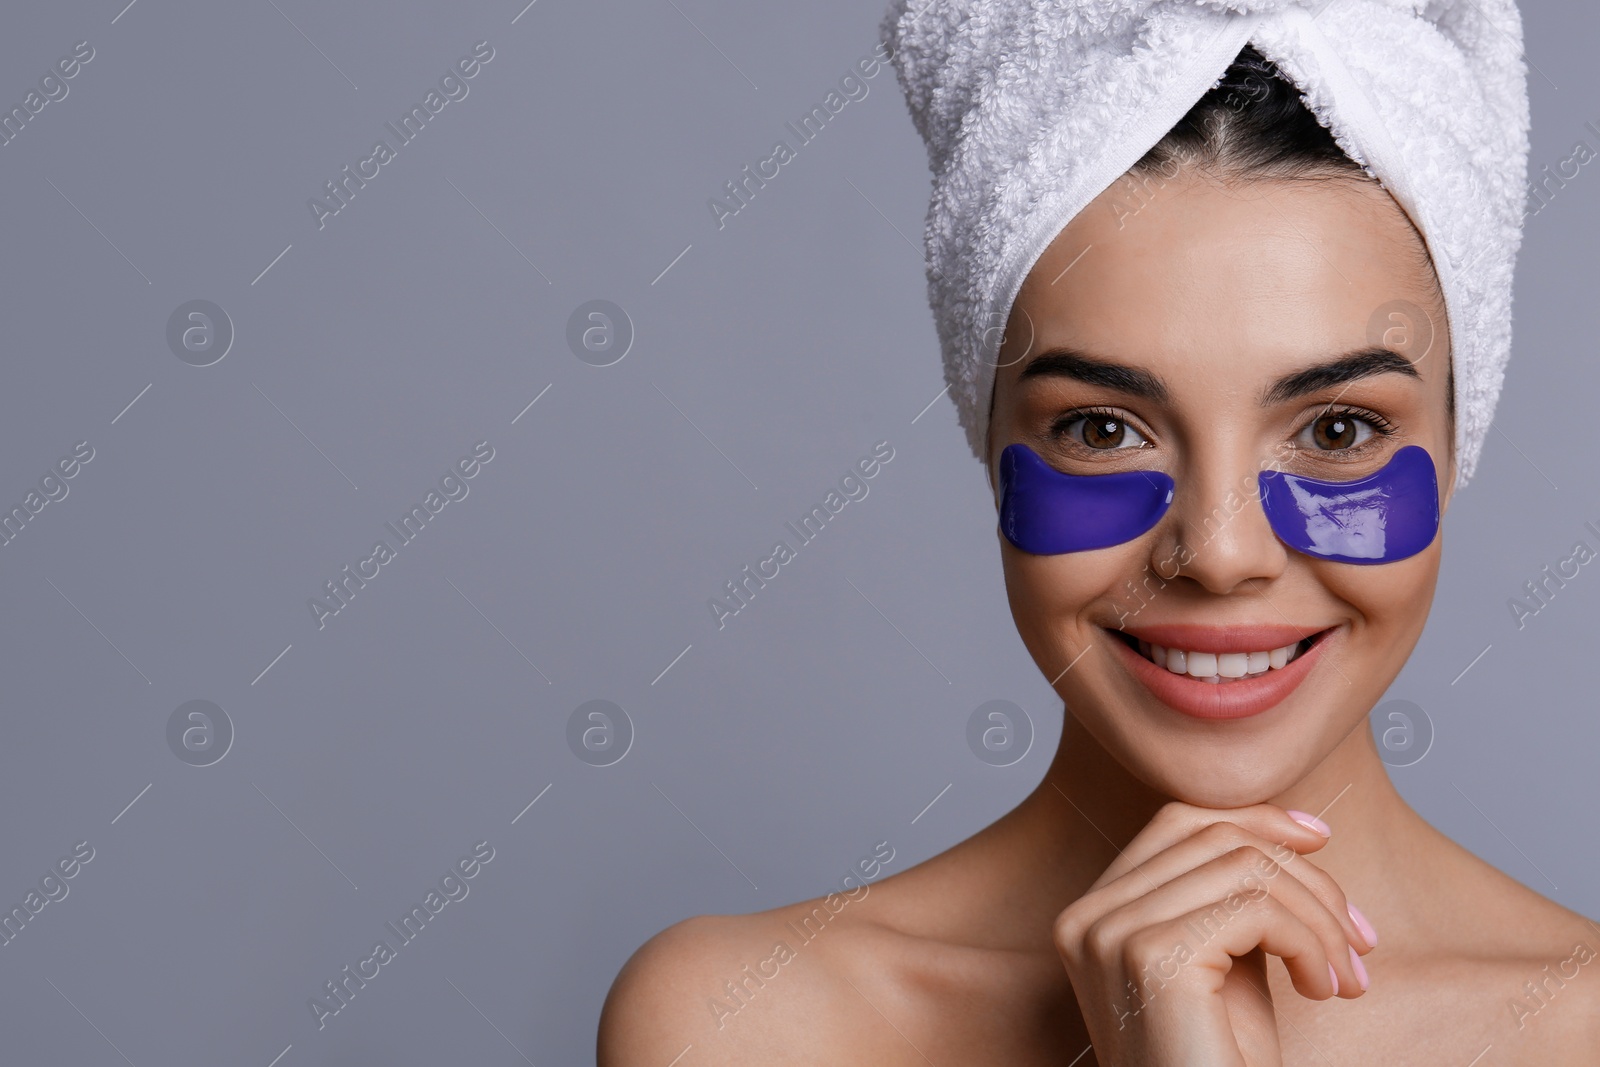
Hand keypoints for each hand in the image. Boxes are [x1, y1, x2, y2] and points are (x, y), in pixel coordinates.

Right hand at [1052, 802, 1374, 1065]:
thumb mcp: (1226, 970)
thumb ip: (1233, 902)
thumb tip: (1289, 833)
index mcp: (1092, 914)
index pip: (1177, 823)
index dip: (1256, 818)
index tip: (1321, 838)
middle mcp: (1087, 916)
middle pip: (1217, 838)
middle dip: (1307, 879)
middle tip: (1359, 941)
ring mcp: (1110, 934)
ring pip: (1245, 868)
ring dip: (1321, 918)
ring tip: (1345, 976)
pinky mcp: (1149, 957)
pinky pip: (1256, 909)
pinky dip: (1312, 943)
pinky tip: (1324, 989)